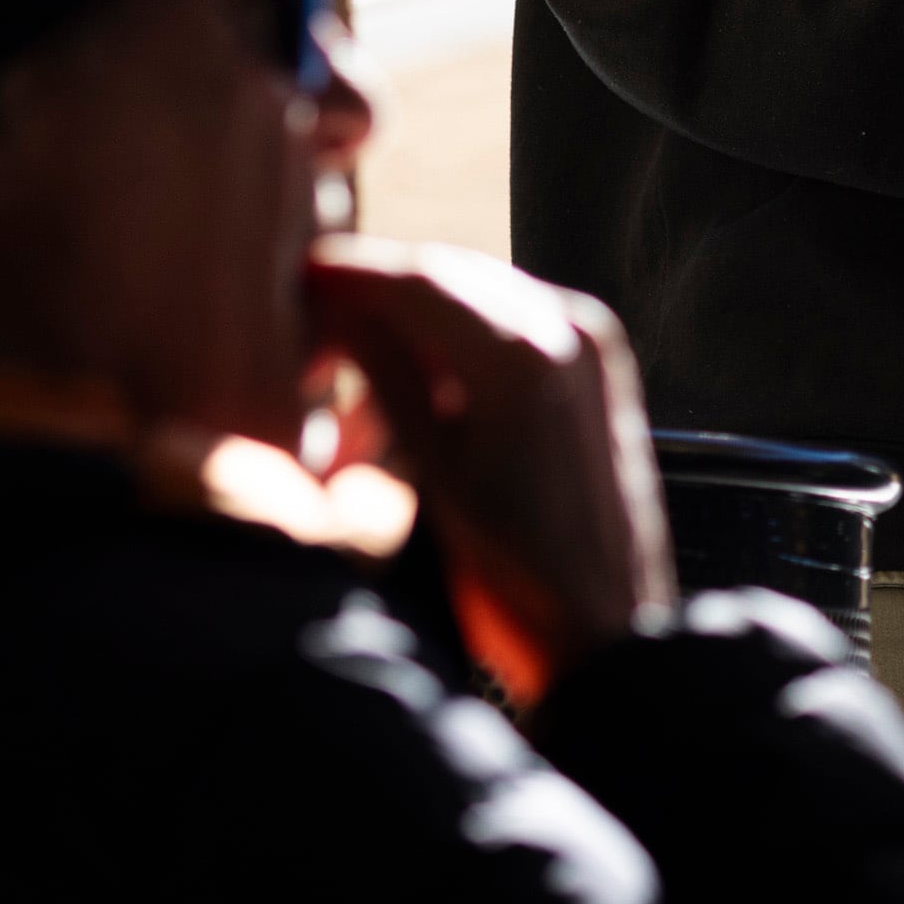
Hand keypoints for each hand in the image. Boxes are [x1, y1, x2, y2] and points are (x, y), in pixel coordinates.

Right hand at [304, 237, 675, 706]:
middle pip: (448, 278)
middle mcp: (569, 327)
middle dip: (373, 301)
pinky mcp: (596, 369)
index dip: (348, 272)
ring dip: (410, 335)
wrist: (610, 631)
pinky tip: (407, 406)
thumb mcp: (432, 478)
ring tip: (349, 411)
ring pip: (476, 303)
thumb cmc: (518, 578)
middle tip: (307, 342)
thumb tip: (336, 305)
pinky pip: (510, 331)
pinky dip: (454, 355)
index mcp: (525, 354)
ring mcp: (590, 344)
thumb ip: (386, 379)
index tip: (292, 278)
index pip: (418, 277)